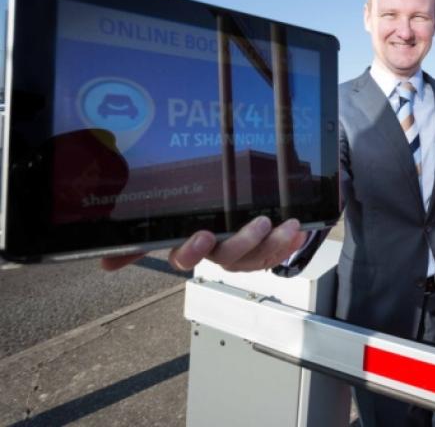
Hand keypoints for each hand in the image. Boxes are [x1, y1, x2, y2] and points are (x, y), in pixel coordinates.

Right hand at [100, 217, 307, 271]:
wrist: (244, 202)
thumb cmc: (200, 212)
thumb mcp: (169, 219)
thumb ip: (138, 241)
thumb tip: (103, 264)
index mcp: (191, 244)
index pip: (185, 256)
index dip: (192, 250)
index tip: (201, 235)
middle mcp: (217, 251)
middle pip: (228, 257)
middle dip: (244, 242)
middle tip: (259, 222)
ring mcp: (244, 251)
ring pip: (257, 256)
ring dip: (274, 243)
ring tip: (288, 226)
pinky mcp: (268, 246)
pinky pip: (278, 252)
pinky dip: (290, 243)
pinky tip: (300, 230)